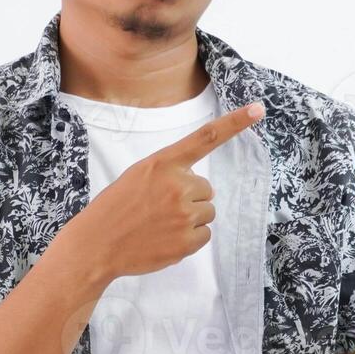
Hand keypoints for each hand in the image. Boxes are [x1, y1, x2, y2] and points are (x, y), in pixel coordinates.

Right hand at [62, 99, 265, 280]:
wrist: (96, 244)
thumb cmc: (115, 208)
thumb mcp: (138, 176)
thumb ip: (169, 173)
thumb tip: (199, 187)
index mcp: (163, 163)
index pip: (205, 138)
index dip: (234, 123)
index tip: (258, 109)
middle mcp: (177, 185)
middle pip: (206, 190)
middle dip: (190, 199)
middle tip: (160, 209)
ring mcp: (183, 214)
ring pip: (207, 213)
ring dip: (190, 220)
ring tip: (160, 225)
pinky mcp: (186, 242)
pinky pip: (204, 236)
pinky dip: (188, 240)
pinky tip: (164, 240)